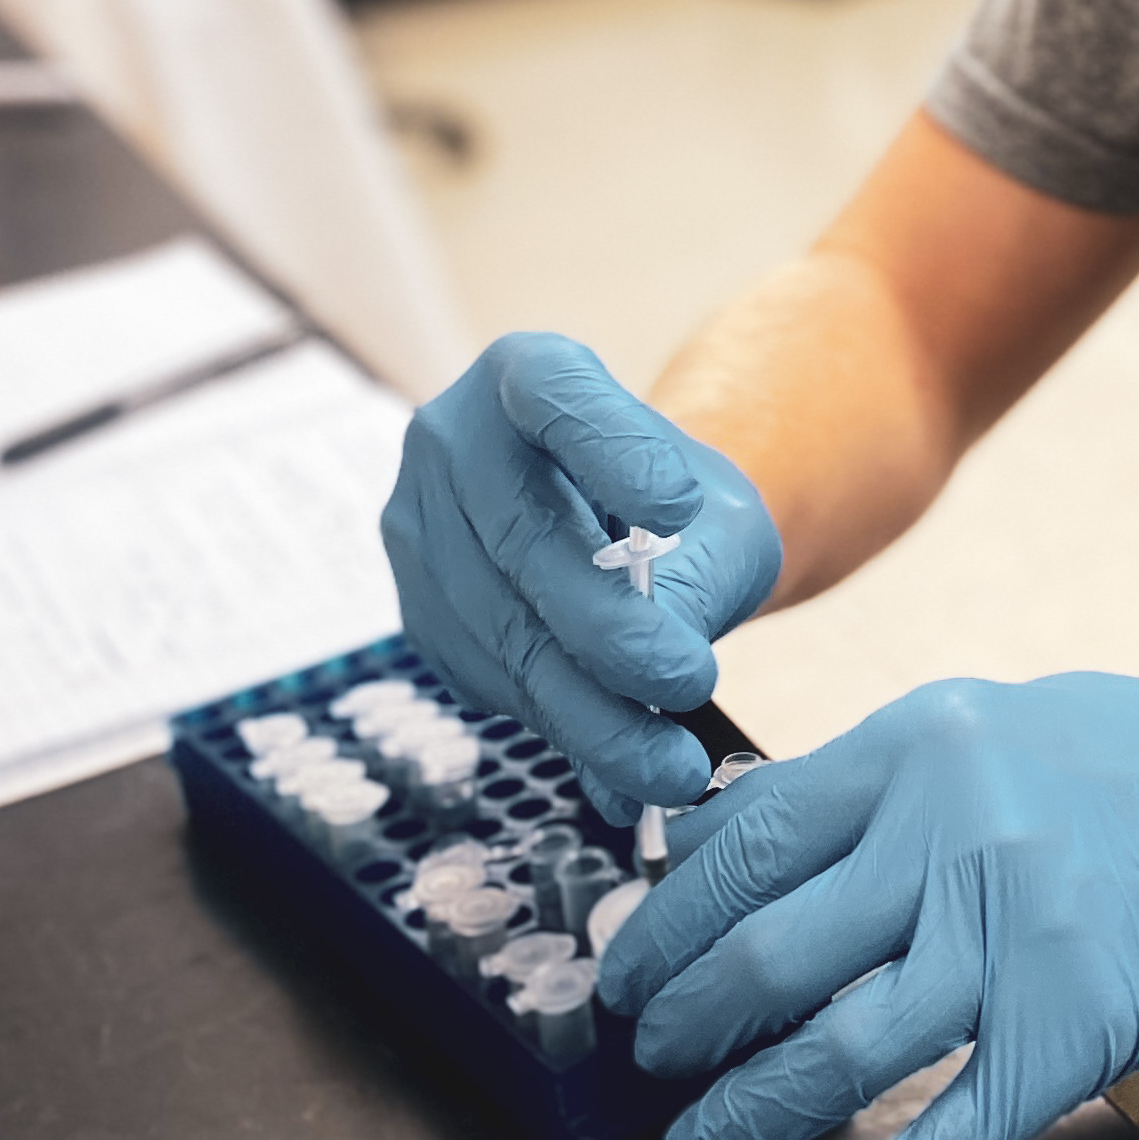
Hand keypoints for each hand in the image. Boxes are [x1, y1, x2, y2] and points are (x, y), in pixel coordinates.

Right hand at [377, 334, 781, 819]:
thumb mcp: (721, 520)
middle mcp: (452, 438)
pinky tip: (623, 768)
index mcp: (528, 371)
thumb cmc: (682, 509)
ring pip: (501, 629)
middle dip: (609, 630)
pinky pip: (484, 678)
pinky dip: (561, 728)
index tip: (677, 507)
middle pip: (522, 537)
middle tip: (688, 681)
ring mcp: (418, 526)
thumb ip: (703, 573)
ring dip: (591, 710)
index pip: (553, 393)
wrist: (625, 534)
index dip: (608, 447)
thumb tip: (665, 670)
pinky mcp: (418, 611)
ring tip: (673, 765)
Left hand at [602, 673, 1138, 1139]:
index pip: (747, 848)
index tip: (628, 972)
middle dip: (686, 1025)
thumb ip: (829, 788)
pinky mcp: (1067, 1039)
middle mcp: (958, 842)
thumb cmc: (1086, 768)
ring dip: (745, 1118)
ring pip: (841, 1057)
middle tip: (649, 1057)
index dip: (667, 925)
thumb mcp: (953, 728)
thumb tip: (686, 853)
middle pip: (774, 958)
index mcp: (915, 751)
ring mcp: (1016, 946)